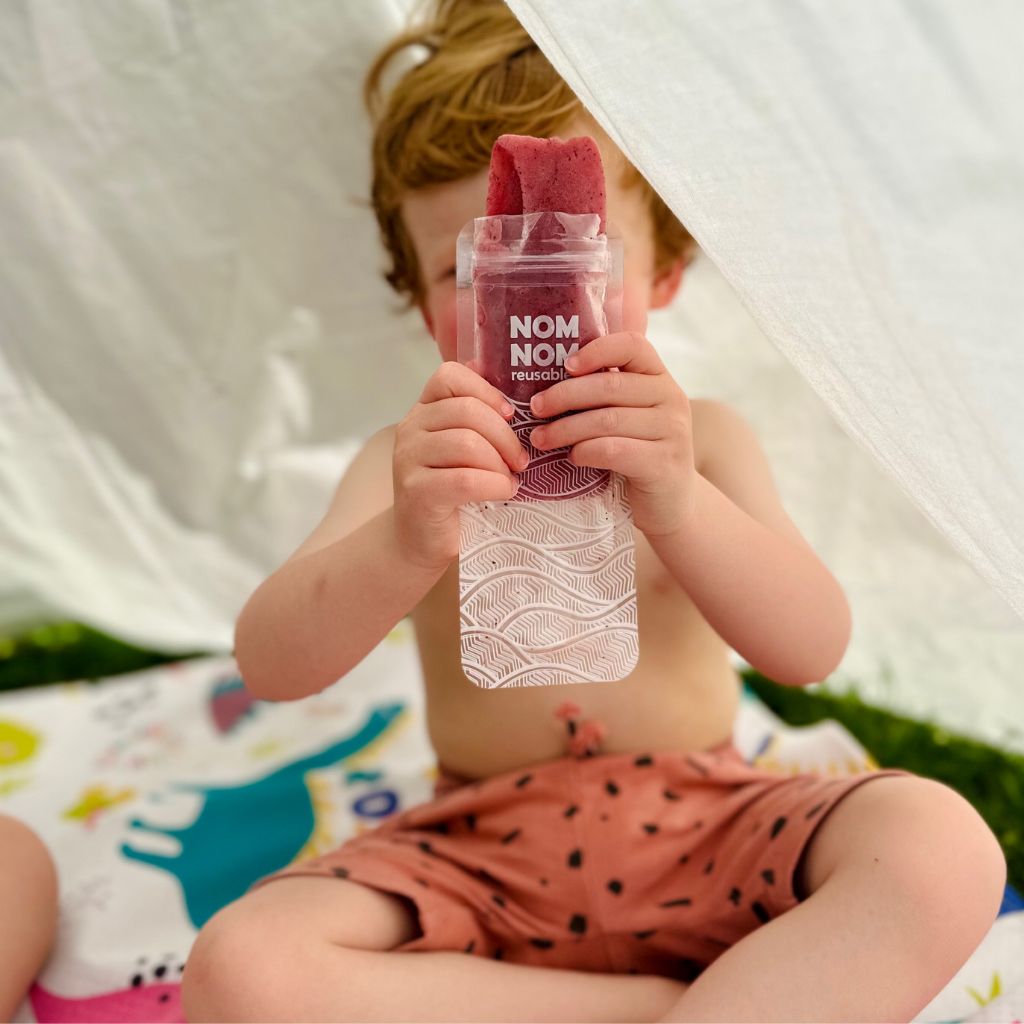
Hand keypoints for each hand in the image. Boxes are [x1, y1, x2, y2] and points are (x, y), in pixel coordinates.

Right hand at [392, 361, 528, 571]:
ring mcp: (409, 460)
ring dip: (500, 463)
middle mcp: (410, 429)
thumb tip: (513, 399)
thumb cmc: (451, 492)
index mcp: (423, 411)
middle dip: (505, 435)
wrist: (421, 542)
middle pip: (467, 410)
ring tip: (510, 477)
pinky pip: (466, 479)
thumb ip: (477, 422)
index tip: (509, 415)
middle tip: (520, 459)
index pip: (449, 375)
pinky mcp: (418, 492)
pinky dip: (494, 485)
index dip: (486, 390)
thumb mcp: (462, 450)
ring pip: (467, 443)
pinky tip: (503, 492)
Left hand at [527, 331, 695, 537]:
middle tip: (535, 409)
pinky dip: (585, 452)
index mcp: (660, 378)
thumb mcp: (628, 416)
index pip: (632, 345)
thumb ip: (605, 395)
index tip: (565, 366)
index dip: (596, 350)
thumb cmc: (637, 453)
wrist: (671, 504)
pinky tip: (572, 457)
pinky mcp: (664, 464)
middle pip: (609, 386)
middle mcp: (672, 399)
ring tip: (541, 438)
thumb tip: (546, 379)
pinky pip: (613, 450)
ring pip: (607, 420)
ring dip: (565, 429)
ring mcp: (673, 432)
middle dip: (564, 396)